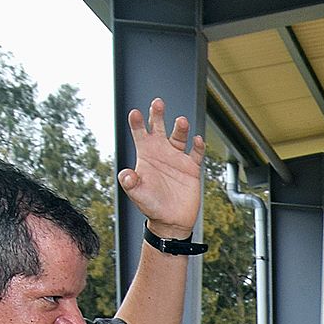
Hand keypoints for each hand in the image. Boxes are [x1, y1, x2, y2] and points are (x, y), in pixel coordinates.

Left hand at [117, 98, 204, 238]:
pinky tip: (197, 140)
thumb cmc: (152, 206)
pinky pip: (196, 153)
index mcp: (146, 155)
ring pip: (179, 137)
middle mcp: (161, 153)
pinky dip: (198, 146)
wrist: (171, 221)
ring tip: (181, 121)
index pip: (140, 134)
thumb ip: (130, 183)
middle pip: (159, 127)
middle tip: (157, 103)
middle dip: (157, 114)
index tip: (135, 113)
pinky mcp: (191, 168)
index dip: (137, 123)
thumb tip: (125, 174)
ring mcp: (177, 158)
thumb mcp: (137, 194)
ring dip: (180, 128)